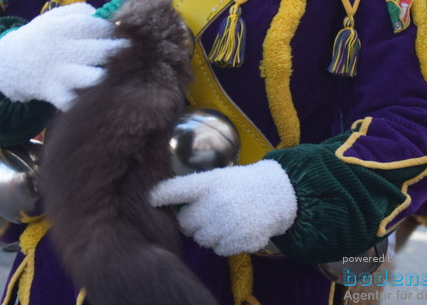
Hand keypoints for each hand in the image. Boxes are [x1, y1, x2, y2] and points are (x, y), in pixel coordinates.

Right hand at [0, 2, 126, 109]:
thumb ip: (83, 11)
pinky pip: (80, 101)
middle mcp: (62, 51)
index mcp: (63, 28)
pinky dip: (92, 99)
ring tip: (116, 72)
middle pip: (104, 51)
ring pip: (95, 78)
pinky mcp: (58, 96)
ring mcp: (61, 76)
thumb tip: (111, 17)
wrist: (11, 63)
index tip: (123, 33)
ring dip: (110, 76)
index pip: (99, 27)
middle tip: (129, 51)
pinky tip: (100, 91)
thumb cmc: (45, 36)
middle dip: (121, 51)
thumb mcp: (56, 16)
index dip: (116, 30)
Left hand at [149, 160, 296, 255]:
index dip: (161, 195)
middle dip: (193, 221)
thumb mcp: (218, 178)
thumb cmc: (240, 186)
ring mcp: (229, 223)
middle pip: (185, 223)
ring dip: (208, 233)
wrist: (276, 194)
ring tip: (224, 219)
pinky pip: (218, 250)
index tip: (150, 199)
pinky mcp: (239, 240)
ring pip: (201, 239)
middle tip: (207, 213)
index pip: (177, 189)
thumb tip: (166, 206)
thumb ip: (194, 190)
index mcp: (210, 183)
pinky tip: (235, 228)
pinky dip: (224, 243)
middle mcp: (217, 202)